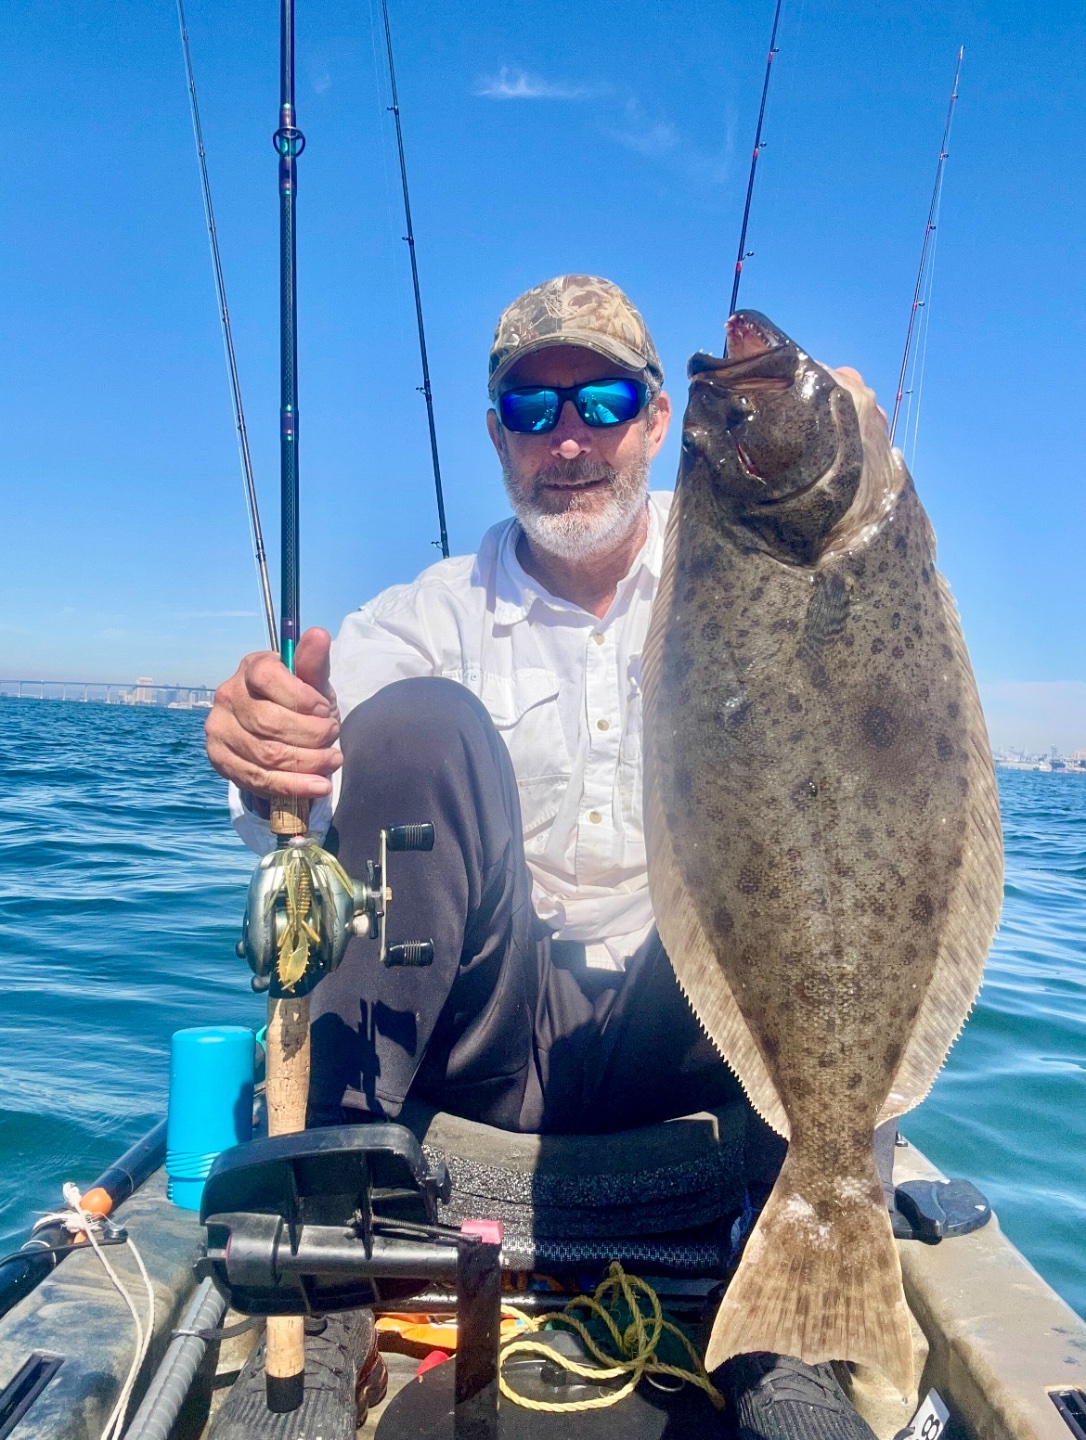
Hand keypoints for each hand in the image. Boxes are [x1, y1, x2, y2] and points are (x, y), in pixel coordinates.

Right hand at [205, 627, 342, 800]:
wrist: (283, 735)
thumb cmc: (301, 703)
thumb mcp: (313, 683)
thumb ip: (315, 664)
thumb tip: (319, 634)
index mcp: (251, 668)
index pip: (267, 678)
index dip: (300, 697)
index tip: (325, 709)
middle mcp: (228, 695)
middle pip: (268, 722)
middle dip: (310, 735)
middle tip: (333, 736)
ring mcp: (219, 728)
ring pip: (265, 754)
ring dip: (307, 763)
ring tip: (332, 760)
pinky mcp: (220, 759)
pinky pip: (257, 778)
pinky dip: (293, 785)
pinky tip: (319, 785)